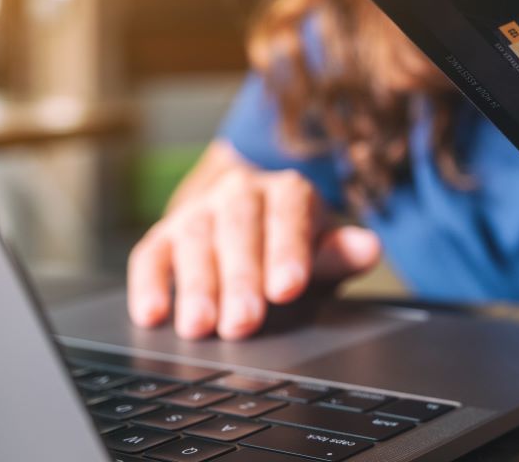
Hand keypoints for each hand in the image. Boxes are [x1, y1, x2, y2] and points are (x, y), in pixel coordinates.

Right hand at [128, 168, 380, 339]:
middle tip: (243, 323)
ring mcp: (198, 212)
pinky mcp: (162, 235)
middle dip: (239, 278)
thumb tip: (369, 248)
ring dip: (195, 286)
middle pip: (238, 229)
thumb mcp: (322, 251)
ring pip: (193, 240)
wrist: (249, 223)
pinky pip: (151, 256)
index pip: (288, 214)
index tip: (288, 288)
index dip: (287, 250)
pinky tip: (152, 314)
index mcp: (288, 191)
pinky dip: (149, 285)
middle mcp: (240, 193)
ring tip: (200, 327)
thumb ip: (340, 254)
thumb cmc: (292, 247)